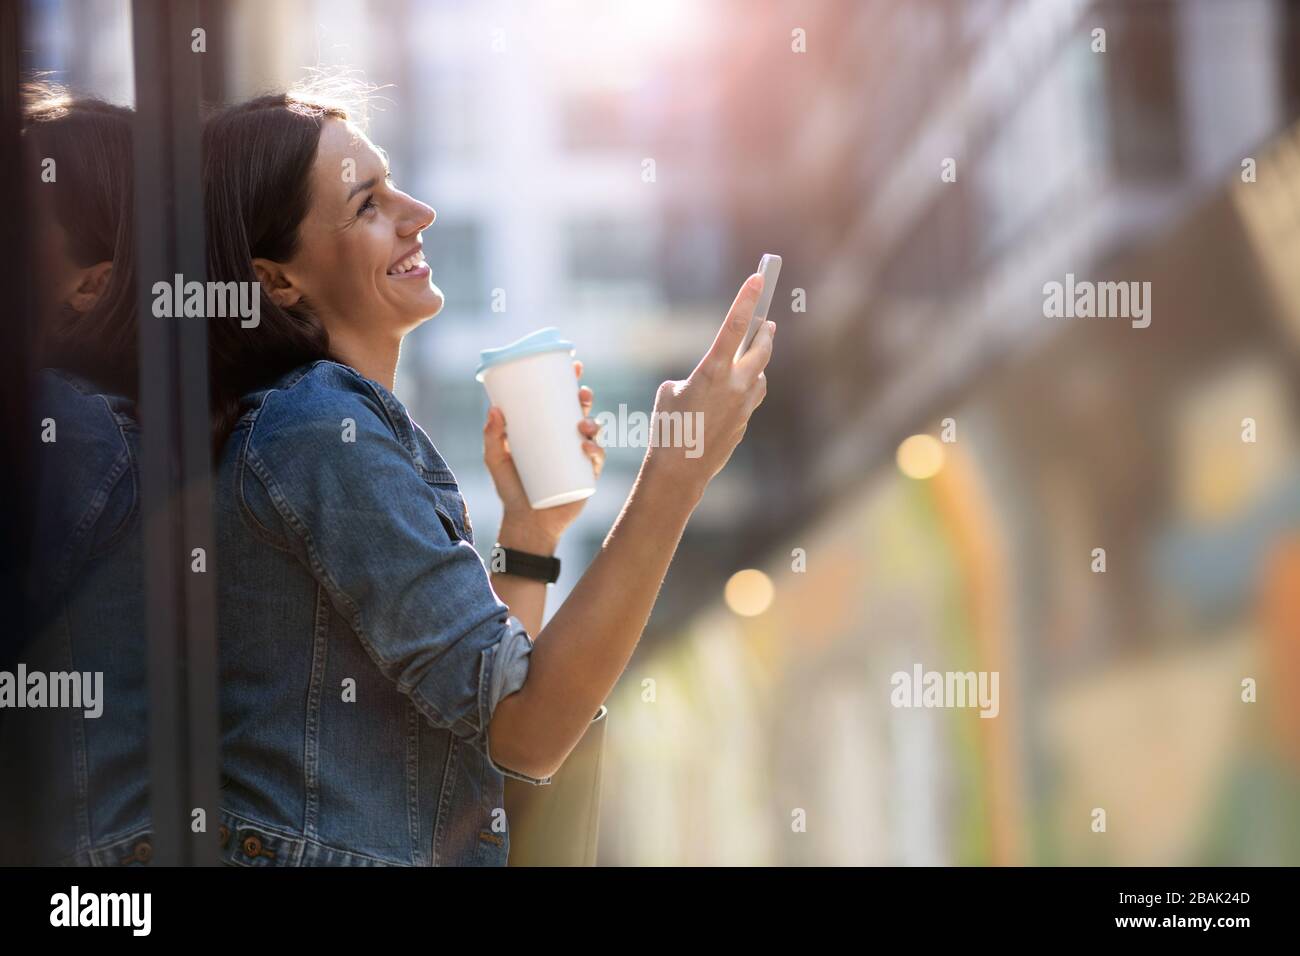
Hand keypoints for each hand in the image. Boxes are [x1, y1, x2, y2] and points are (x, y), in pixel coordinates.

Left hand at [484, 359, 604, 550]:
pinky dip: (596, 451)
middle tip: (581, 392)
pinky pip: (597, 460)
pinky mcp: (587, 478)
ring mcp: (579, 459)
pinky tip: (587, 447)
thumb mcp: (495, 460)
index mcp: (549, 431)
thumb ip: (492, 437)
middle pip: (582, 412)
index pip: (562, 401)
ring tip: (582, 423)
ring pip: (594, 434)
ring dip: (594, 422)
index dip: (571, 382)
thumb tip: (494, 410)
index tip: (575, 365)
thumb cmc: (511, 489)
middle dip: (586, 398)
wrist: (525, 523)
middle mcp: (567, 442)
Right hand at [644, 273, 773, 498]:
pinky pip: (751, 398)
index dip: (747, 298)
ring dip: (757, 365)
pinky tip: (736, 392)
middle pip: (762, 350)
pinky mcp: (745, 422)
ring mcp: (744, 404)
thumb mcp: (670, 391)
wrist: (680, 469)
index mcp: (713, 369)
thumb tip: (715, 380)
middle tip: (768, 322)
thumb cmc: (668, 425)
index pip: (735, 325)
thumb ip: (699, 376)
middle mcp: (735, 384)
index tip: (758, 278)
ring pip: (760, 376)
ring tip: (753, 356)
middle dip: (765, 333)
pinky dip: (746, 390)